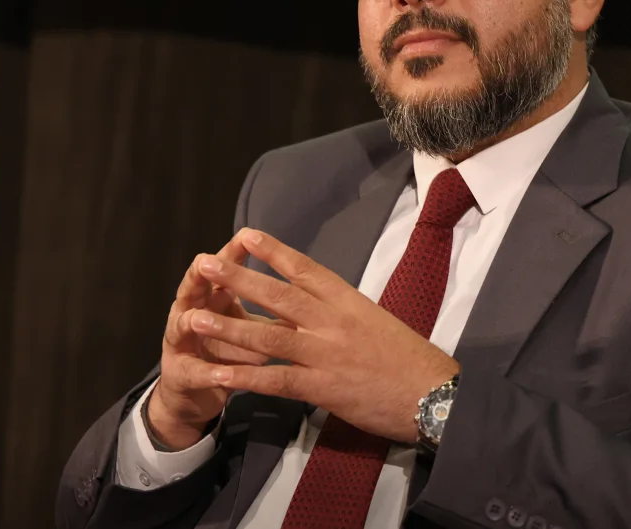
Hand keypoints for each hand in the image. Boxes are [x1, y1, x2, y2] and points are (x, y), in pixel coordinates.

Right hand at [149, 241, 286, 449]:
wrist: (194, 392)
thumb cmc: (228, 351)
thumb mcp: (251, 327)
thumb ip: (273, 312)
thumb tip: (309, 298)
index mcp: (212, 297)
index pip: (224, 269)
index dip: (233, 254)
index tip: (247, 236)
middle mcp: (190, 312)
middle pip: (196, 289)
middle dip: (202, 277)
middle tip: (205, 262)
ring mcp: (181, 344)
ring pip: (184, 328)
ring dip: (194, 323)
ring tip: (198, 319)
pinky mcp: (180, 375)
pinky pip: (195, 373)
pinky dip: (207, 373)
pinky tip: (220, 374)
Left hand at [187, 228, 459, 443]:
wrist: (435, 395)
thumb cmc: (409, 360)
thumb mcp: (376, 323)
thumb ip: (343, 313)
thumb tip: (315, 305)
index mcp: (349, 301)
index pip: (306, 269)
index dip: (274, 251)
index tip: (246, 234)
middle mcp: (334, 322)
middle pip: (279, 295)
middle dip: (238, 279)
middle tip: (205, 264)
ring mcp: (327, 354)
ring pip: (269, 336)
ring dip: (229, 326)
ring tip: (194, 317)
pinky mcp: (324, 388)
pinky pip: (276, 380)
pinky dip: (245, 377)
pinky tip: (218, 374)